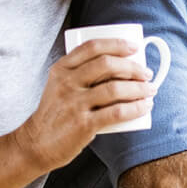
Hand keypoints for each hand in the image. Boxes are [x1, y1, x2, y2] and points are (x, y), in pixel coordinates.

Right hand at [11, 38, 154, 172]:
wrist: (36, 144)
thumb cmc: (55, 113)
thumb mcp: (59, 86)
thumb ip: (81, 74)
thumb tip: (121, 67)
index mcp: (61, 69)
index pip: (92, 47)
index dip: (117, 44)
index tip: (134, 47)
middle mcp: (66, 83)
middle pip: (107, 64)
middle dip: (133, 67)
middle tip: (146, 73)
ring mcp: (74, 103)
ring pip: (115, 88)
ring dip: (139, 88)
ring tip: (150, 90)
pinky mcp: (83, 124)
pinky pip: (116, 112)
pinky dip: (136, 108)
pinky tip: (145, 106)